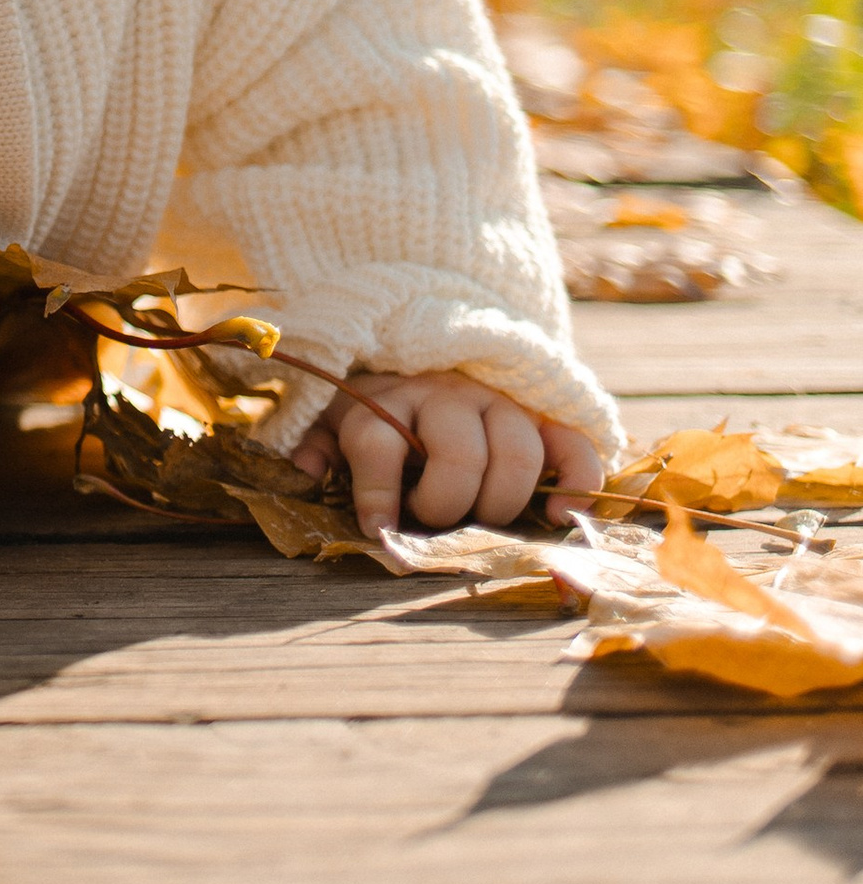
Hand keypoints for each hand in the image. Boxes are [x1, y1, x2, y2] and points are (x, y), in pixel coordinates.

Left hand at [288, 368, 605, 542]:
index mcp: (387, 402)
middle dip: (447, 503)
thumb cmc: (379, 408)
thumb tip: (306, 467)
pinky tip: (558, 514)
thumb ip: (318, 442)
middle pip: (456, 453)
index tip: (378, 528)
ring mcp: (497, 401)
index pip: (379, 440)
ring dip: (503, 498)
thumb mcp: (335, 418)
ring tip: (486, 520)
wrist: (429, 355)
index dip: (376, 491)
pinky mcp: (541, 414)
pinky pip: (572, 444)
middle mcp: (443, 396)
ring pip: (515, 449)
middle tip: (438, 522)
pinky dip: (576, 480)